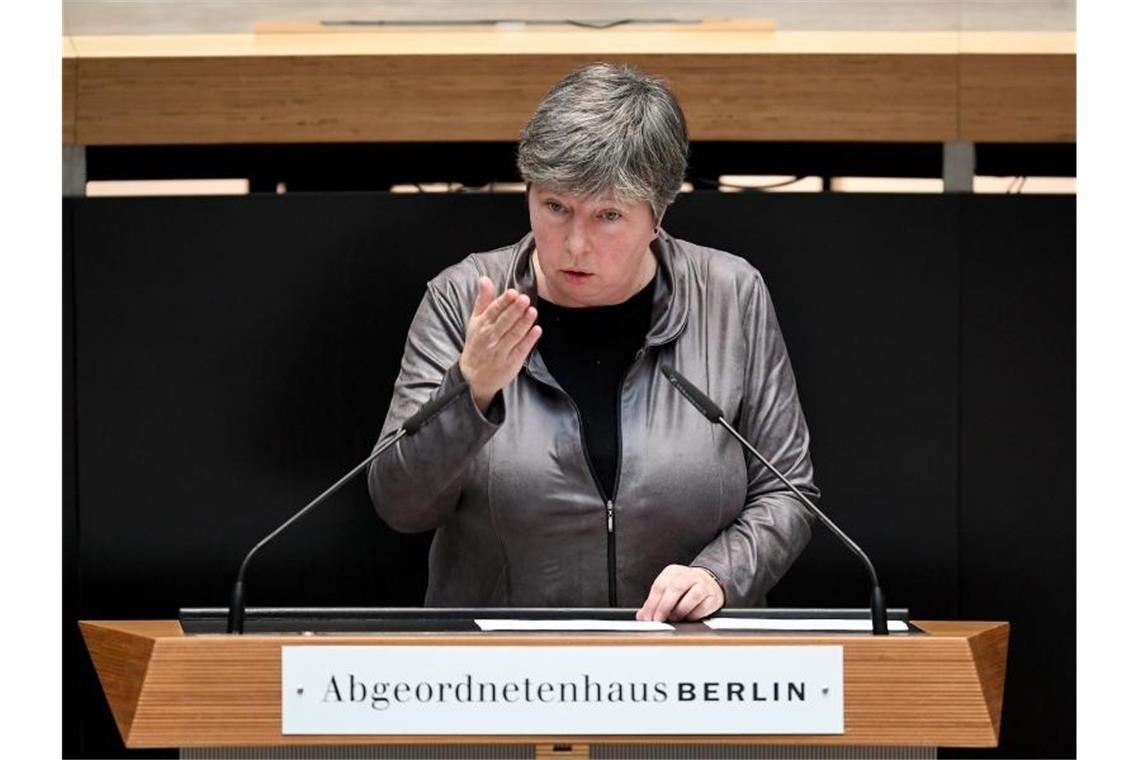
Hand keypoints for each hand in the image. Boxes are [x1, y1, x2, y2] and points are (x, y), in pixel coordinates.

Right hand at [459, 276, 541, 411]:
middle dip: (514, 311)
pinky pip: (521, 350)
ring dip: (524, 323)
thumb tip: (485, 279)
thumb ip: (483, 300)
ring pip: (513, 335)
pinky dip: (529, 340)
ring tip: (533, 311)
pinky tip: (537, 330)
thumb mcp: (475, 321)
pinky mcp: (510, 363)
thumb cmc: (477, 344)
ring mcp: (500, 352)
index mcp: (482, 326)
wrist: (473, 376)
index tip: (513, 292)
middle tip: (525, 299)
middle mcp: (490, 338)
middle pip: (504, 322)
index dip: (503, 302)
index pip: (493, 311)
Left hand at [635, 565, 724, 622]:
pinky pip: (703, 607)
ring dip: (680, 610)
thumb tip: (642, 616)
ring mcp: (703, 585)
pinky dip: (694, 615)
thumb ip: (654, 602)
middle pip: (675, 588)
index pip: (660, 586)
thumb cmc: (684, 589)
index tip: (647, 617)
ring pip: (692, 596)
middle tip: (658, 620)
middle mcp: (689, 575)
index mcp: (673, 572)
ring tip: (673, 619)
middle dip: (664, 606)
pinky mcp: (713, 597)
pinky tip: (687, 618)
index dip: (652, 603)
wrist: (709, 583)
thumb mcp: (667, 591)